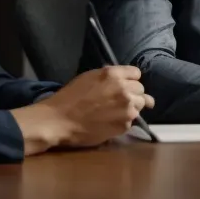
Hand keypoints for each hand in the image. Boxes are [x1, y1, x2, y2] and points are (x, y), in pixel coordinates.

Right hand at [14, 66, 149, 153]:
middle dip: (132, 94)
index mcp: (114, 75)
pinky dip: (124, 121)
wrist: (58, 120)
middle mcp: (125, 90)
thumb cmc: (69, 97)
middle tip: (119, 100)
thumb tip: (123, 78)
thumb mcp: (89, 77)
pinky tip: (110, 123)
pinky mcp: (125, 125)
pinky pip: (131, 121)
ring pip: (140, 105)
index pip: (136, 73)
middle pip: (140, 90)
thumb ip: (109, 76)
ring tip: (117, 112)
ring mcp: (127, 109)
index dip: (130, 80)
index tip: (125, 85)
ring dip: (132, 107)